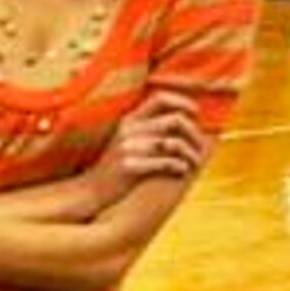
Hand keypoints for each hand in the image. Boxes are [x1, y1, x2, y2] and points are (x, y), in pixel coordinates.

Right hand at [85, 91, 209, 207]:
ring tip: (193, 163)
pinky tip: (181, 172)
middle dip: (194, 133)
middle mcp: (129, 130)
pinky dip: (179, 167)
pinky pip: (166, 163)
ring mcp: (128, 148)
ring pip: (174, 144)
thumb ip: (148, 128)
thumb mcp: (126, 141)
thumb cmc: (116, 167)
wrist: (90, 192)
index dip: (183, 102)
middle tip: (199, 147)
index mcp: (129, 120)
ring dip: (190, 154)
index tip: (195, 114)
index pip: (161, 98)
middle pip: (175, 120)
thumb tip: (181, 119)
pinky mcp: (129, 168)